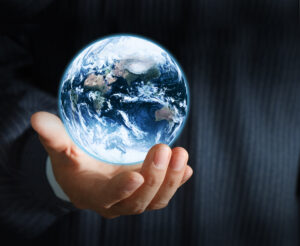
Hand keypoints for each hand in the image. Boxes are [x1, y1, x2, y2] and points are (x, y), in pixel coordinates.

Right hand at [31, 111, 192, 217]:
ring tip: (181, 153)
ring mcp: (136, 198)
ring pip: (157, 199)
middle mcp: (118, 202)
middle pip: (140, 200)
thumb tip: (37, 117)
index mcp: (95, 194)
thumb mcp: (63, 151)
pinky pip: (165, 192)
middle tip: (164, 149)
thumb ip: (53, 137)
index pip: (109, 198)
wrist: (88, 177)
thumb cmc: (75, 164)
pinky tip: (186, 166)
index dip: (122, 190)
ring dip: (172, 178)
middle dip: (155, 177)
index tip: (136, 175)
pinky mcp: (149, 191)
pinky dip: (178, 180)